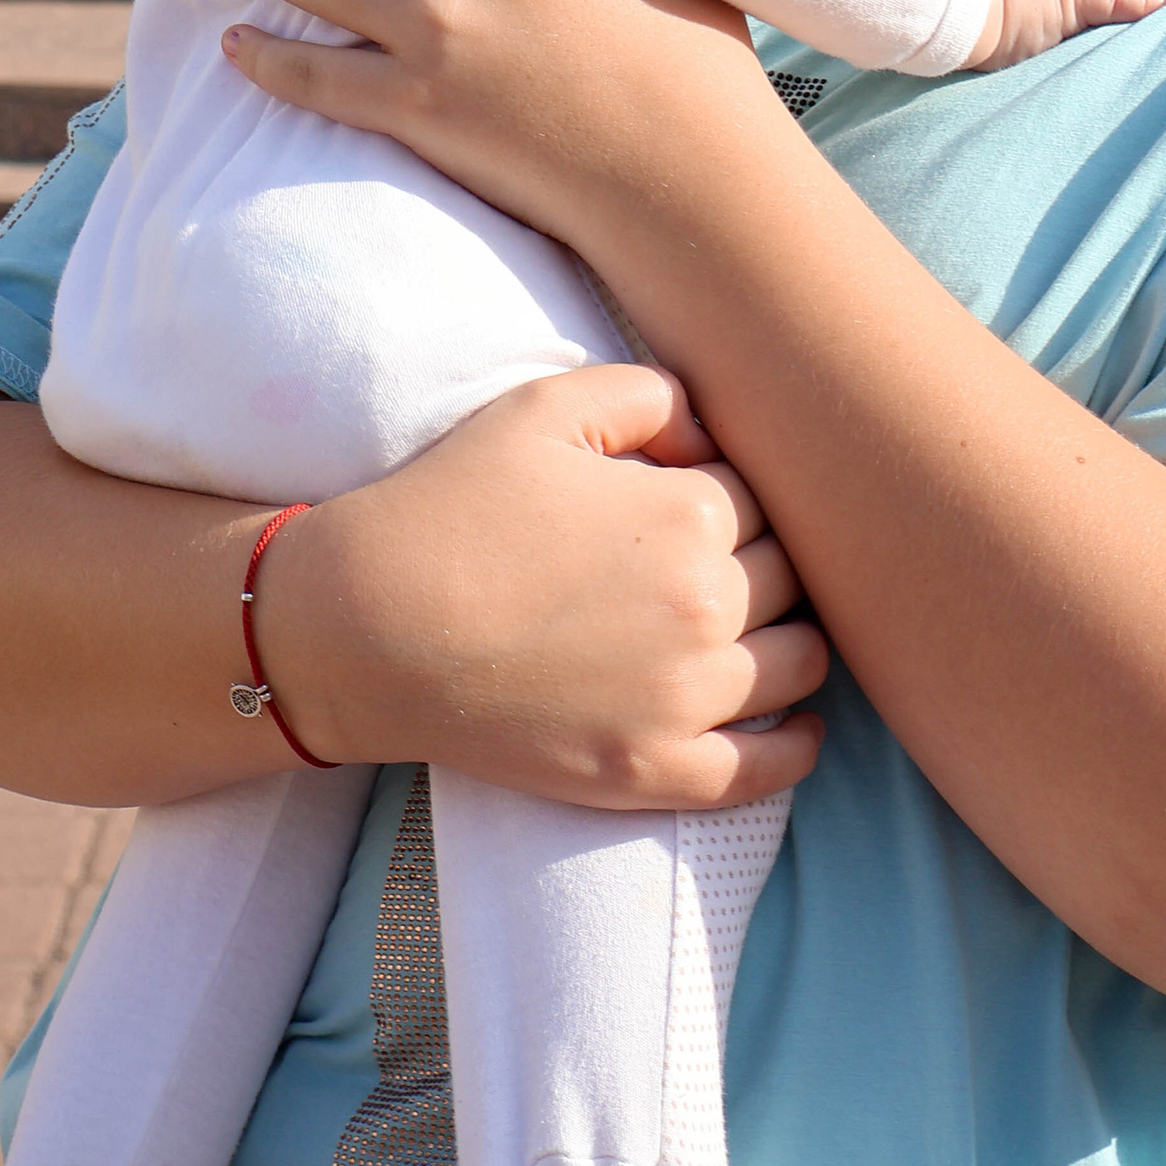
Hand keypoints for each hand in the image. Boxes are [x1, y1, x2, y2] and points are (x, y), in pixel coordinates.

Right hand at [255, 363, 823, 807]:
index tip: (680, 508)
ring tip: (763, 633)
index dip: (724, 498)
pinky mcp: (654, 771)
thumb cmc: (450, 507)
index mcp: (693, 511)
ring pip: (801, 663)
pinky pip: (768, 769)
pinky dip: (798, 746)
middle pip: (790, 578)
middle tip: (710, 567)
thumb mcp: (545, 407)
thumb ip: (652, 394)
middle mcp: (707, 603)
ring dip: (790, 641)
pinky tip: (797, 727)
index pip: (763, 498)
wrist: (364, 628)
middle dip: (762, 565)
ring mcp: (685, 696)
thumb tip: (716, 436)